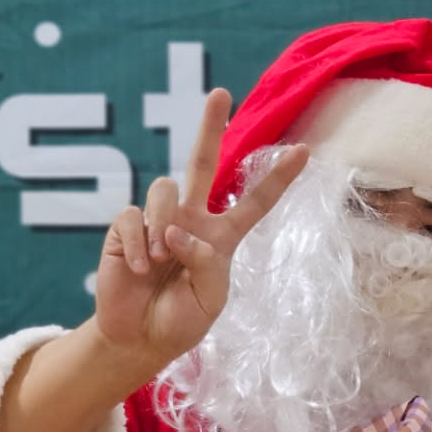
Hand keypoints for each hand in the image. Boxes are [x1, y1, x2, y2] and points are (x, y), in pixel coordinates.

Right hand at [93, 88, 308, 371]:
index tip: (305, 151)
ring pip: (165, 189)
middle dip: (210, 127)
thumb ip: (206, 262)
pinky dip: (139, 243)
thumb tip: (178, 230)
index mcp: (221, 238)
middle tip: (220, 93)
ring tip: (162, 259)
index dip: (278, 178)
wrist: (139, 337)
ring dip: (165, 224)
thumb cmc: (180, 321)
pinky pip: (133, 216)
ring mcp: (157, 220)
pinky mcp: (126, 228)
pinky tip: (139, 267)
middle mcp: (190, 220)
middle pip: (201, 163)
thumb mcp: (209, 299)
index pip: (254, 202)